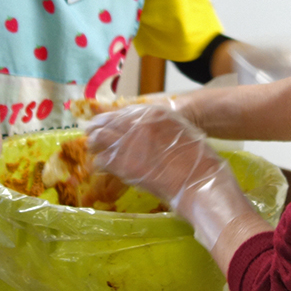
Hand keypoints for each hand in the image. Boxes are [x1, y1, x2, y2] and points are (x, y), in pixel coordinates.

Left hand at [86, 103, 257, 249]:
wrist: (198, 178)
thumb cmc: (198, 157)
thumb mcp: (180, 131)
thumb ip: (161, 127)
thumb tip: (146, 132)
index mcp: (152, 113)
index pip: (120, 112)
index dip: (110, 118)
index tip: (104, 122)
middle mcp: (136, 124)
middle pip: (105, 123)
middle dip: (97, 129)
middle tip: (92, 135)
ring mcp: (128, 144)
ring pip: (98, 139)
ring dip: (94, 144)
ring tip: (93, 150)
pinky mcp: (123, 165)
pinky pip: (101, 161)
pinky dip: (99, 164)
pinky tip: (101, 168)